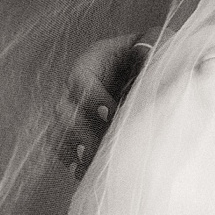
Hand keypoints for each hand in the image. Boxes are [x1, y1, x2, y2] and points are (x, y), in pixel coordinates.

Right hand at [53, 28, 163, 177]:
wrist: (152, 66)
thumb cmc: (155, 51)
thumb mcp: (156, 42)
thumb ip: (154, 45)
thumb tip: (151, 55)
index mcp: (93, 60)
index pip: (81, 79)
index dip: (92, 99)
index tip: (111, 114)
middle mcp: (78, 84)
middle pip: (64, 108)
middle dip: (80, 131)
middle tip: (99, 148)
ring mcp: (76, 106)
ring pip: (59, 129)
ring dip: (72, 148)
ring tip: (89, 164)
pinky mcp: (79, 126)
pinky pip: (63, 144)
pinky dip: (70, 159)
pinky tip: (82, 173)